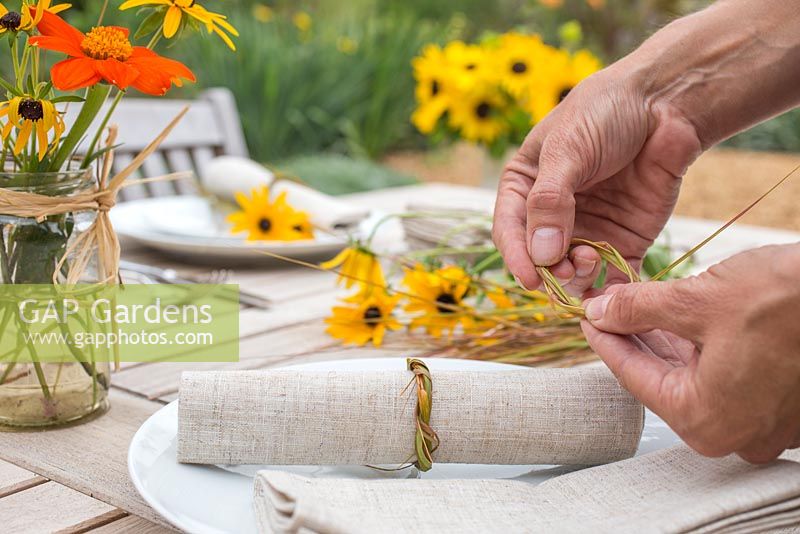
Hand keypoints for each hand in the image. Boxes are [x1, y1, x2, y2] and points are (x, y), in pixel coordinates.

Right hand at [492, 66, 701, 293]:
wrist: (667, 102)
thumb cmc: (606, 113)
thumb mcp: (567, 149)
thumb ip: (550, 200)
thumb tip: (541, 254)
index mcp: (525, 187)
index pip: (510, 230)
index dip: (516, 256)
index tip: (529, 278)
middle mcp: (552, 214)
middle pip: (539, 258)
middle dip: (549, 270)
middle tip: (565, 272)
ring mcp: (588, 230)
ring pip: (572, 273)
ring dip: (577, 276)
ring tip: (591, 259)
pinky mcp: (623, 242)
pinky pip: (611, 276)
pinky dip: (610, 289)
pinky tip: (614, 287)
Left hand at [581, 244, 799, 462]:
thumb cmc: (788, 300)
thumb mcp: (697, 299)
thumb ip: (639, 309)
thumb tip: (601, 310)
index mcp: (706, 419)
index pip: (634, 377)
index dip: (605, 341)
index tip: (586, 318)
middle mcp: (734, 433)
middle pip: (663, 379)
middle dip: (634, 338)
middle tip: (607, 309)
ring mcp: (763, 423)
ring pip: (694, 378)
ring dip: (664, 342)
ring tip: (636, 308)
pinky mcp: (782, 403)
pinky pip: (725, 377)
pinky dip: (699, 348)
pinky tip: (678, 318)